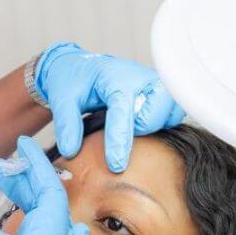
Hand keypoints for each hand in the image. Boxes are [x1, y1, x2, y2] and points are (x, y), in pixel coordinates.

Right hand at [0, 132, 87, 234]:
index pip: (53, 192)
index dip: (36, 163)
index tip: (22, 145)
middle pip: (53, 211)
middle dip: (28, 185)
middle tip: (2, 166)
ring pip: (50, 231)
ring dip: (29, 206)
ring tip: (2, 188)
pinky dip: (30, 230)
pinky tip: (9, 219)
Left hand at [35, 42, 185, 171]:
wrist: (83, 68)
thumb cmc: (74, 81)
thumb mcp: (62, 99)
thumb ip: (67, 124)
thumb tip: (71, 151)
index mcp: (116, 77)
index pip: (123, 112)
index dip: (119, 141)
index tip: (116, 166)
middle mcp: (141, 78)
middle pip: (154, 116)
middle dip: (139, 130)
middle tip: (118, 126)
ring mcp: (155, 84)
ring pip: (169, 115)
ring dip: (151, 126)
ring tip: (129, 122)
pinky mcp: (163, 92)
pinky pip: (173, 115)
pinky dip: (159, 123)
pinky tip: (140, 121)